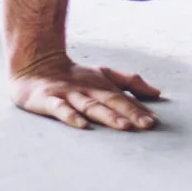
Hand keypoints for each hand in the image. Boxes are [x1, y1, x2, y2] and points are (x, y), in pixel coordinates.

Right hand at [10, 54, 164, 129]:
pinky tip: (82, 126)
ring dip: (107, 115)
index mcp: (101, 85)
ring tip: (123, 125)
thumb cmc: (73, 75)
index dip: (139, 109)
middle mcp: (87, 89)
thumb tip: (157, 93)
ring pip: (90, 106)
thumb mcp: (103, 74)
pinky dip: (70, 116)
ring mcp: (67, 94)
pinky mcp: (47, 99)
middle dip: (130, 112)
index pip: (123, 98)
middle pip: (111, 101)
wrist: (34, 64)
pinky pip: (60, 109)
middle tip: (146, 124)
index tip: (154, 121)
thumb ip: (129, 83)